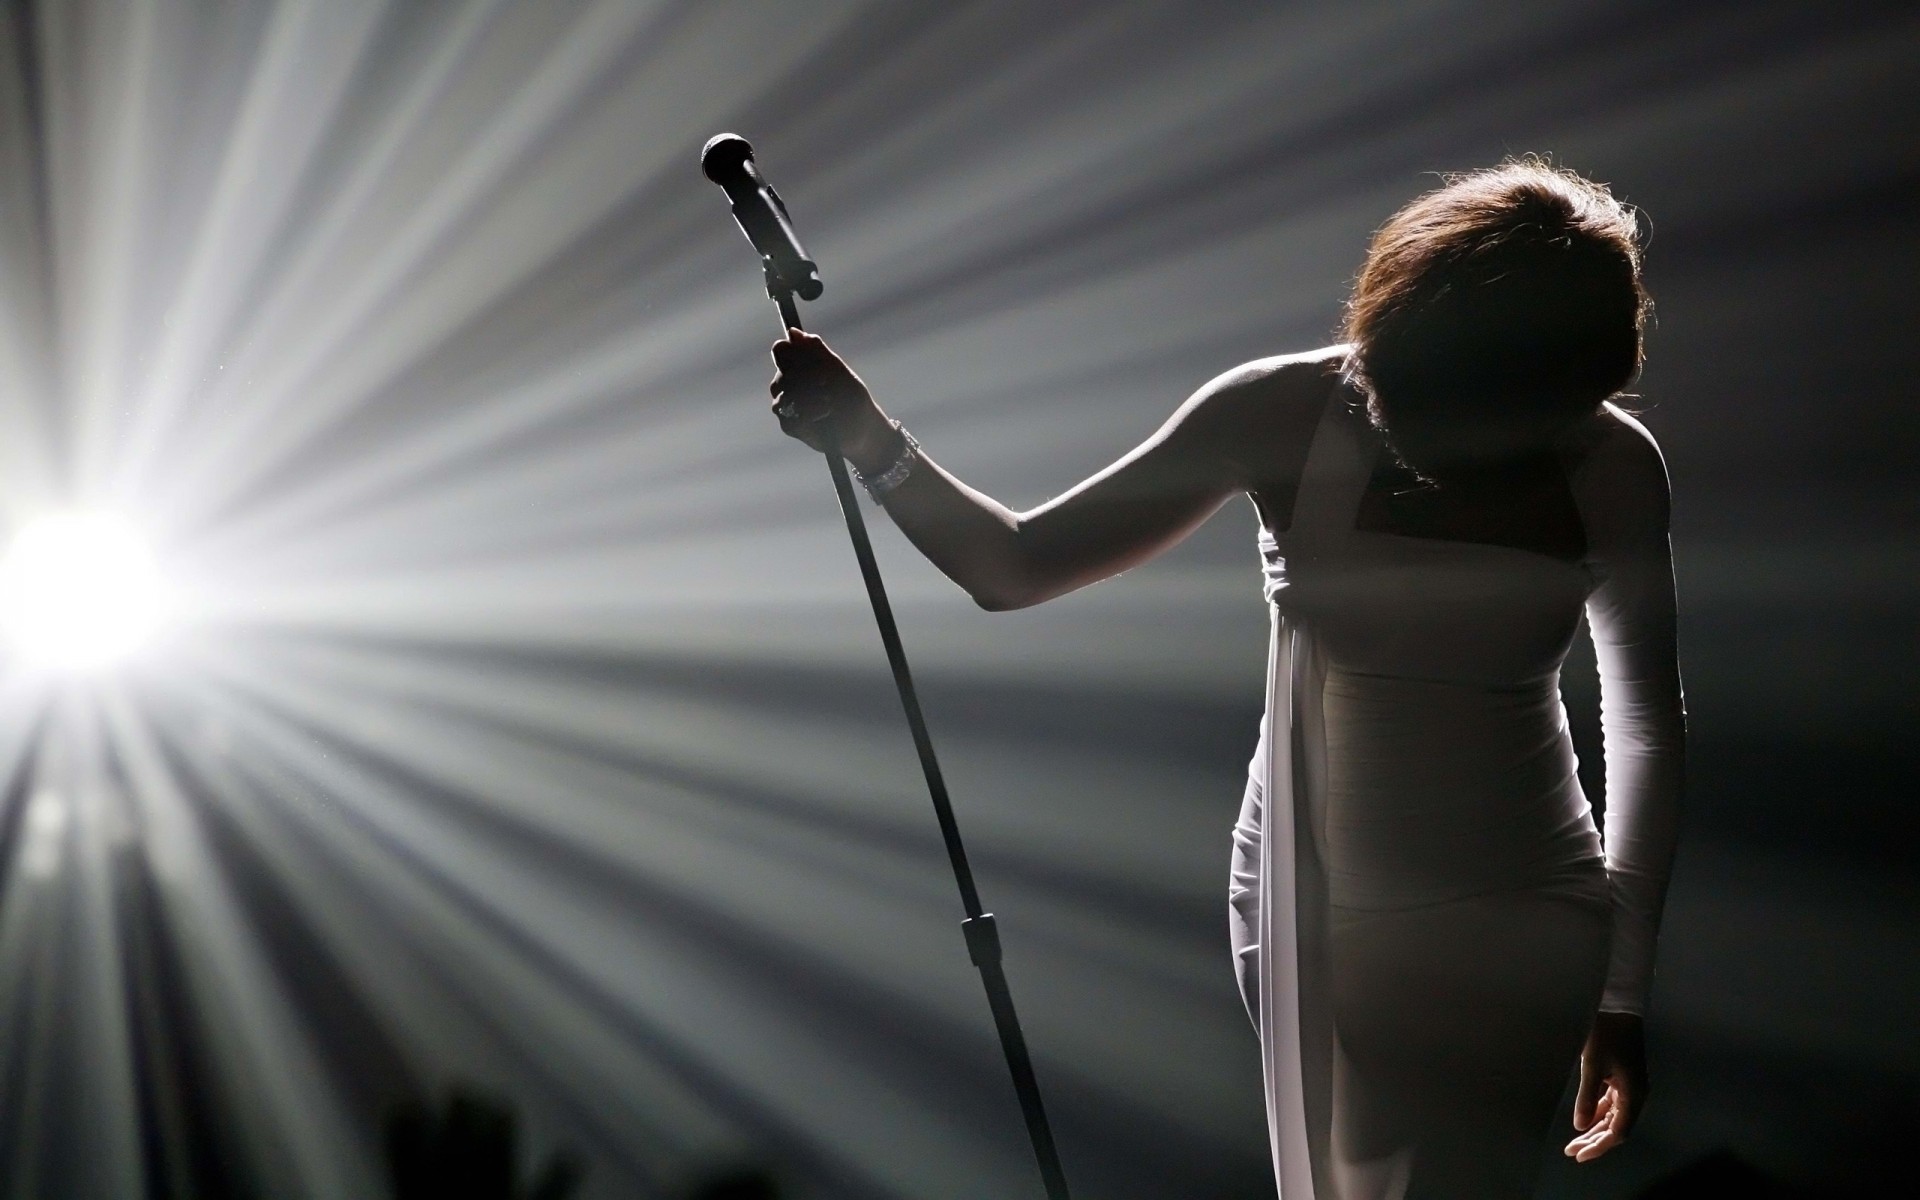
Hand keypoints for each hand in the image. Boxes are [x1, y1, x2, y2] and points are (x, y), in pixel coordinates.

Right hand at [769, 329, 891, 461]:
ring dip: (809, 398)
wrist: (861, 426)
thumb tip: (793, 332)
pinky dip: (809, 414)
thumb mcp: (837, 369)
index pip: (780, 350)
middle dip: (806, 378)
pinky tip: (825, 413)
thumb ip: (816, 351)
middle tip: (827, 382)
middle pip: (781, 375)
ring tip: (829, 400)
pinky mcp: (790, 425)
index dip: (791, 353)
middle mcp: (787, 383)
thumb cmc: (850, 395)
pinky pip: (789, 418)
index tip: (812, 360)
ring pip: (783, 397)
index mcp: (797, 364)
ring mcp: (786, 405)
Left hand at [1564, 1010, 1647, 1162]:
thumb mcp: (1593, 1065)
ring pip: (1613, 1117)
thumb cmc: (1605, 1034)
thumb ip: (1587, 1098)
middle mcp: (1635, 1095)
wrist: (1618, 1007)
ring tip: (1574, 1142)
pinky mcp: (1622, 1078)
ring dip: (1595, 1130)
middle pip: (1616, 1128)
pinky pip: (1611, 1104)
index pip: (1618, 1132)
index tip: (1579, 1155)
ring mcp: (1629, 1087)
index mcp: (1633, 1095)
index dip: (1599, 1146)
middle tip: (1571, 1152)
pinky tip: (1584, 1122)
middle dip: (1594, 1141)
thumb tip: (1580, 1126)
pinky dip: (1597, 1114)